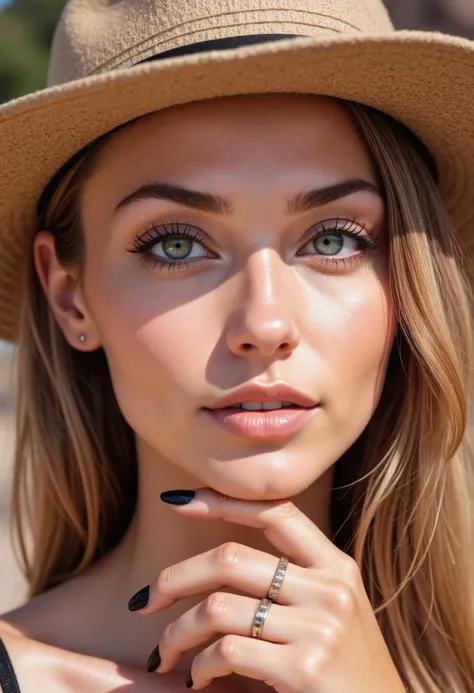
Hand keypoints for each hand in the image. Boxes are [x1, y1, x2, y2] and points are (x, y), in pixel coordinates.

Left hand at [129, 488, 406, 692]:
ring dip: (175, 633)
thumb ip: (292, 580)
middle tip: (145, 601)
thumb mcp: (331, 611)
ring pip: (217, 607)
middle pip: (230, 558)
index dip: (222, 501)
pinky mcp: (305, 668)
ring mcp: (321, 627)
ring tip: (166, 653)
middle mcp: (331, 589)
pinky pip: (226, 652)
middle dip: (174, 578)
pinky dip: (199, 667)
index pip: (275, 511)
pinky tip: (197, 681)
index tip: (177, 501)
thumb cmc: (343, 671)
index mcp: (337, 566)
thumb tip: (217, 559)